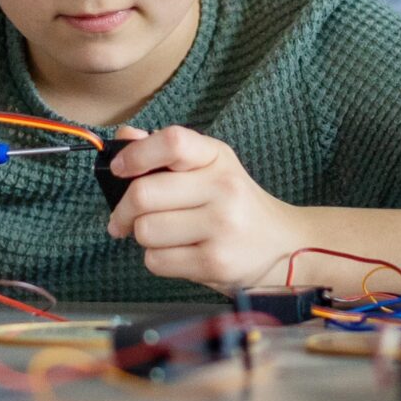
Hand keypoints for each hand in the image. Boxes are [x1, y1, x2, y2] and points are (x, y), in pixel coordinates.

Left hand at [103, 125, 304, 290]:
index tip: (119, 169)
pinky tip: (176, 253)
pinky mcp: (214, 262)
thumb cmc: (233, 203)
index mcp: (217, 156)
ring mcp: (221, 227)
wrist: (281, 244)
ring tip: (162, 236)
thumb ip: (164, 151)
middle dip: (124, 210)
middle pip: (144, 194)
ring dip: (142, 237)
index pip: (172, 142)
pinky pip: (156, 261)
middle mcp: (223, 188)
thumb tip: (123, 138)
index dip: (136, 154)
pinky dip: (156, 259)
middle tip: (123, 219)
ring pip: (145, 231)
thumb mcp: (208, 167)